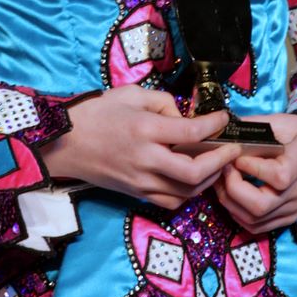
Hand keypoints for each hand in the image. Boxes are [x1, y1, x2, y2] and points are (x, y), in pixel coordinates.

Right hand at [40, 86, 241, 209]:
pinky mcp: (135, 194)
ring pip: (186, 192)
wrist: (64, 143)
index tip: (224, 119)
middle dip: (220, 161)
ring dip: (208, 179)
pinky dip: (188, 193)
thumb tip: (184, 118)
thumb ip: (162, 102)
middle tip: (231, 149)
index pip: (190, 131)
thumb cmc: (96, 113)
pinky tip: (193, 179)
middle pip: (194, 171)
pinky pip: (170, 201)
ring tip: (217, 164)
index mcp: (144, 129)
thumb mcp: (130, 94)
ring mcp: (140, 181)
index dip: (214, 126)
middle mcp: (145, 159)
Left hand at [214, 113, 296, 233]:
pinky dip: (237, 213)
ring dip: (230, 202)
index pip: (278, 177)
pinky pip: (257, 226)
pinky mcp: (287, 218)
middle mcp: (296, 193)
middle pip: (260, 206)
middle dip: (233, 188)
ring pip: (254, 220)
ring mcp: (292, 210)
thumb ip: (258, 124)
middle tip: (224, 167)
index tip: (236, 153)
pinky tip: (231, 195)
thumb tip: (225, 125)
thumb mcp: (287, 122)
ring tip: (221, 179)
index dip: (252, 167)